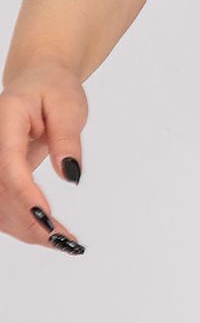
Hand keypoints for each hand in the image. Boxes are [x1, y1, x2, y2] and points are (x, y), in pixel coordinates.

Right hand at [0, 62, 87, 253]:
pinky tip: (50, 234)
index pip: (8, 164)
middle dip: (30, 221)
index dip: (26, 194)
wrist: (36, 81)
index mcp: (5, 118)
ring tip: (65, 241)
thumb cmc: (54, 89)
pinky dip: (24, 224)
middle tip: (66, 240)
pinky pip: (2, 206)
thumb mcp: (69, 105)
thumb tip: (70, 174)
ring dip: (27, 229)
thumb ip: (67, 138)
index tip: (48, 218)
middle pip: (1, 192)